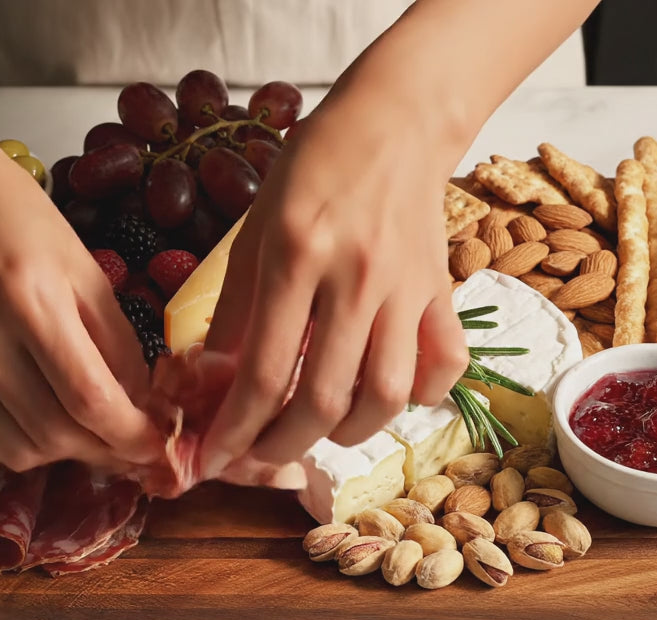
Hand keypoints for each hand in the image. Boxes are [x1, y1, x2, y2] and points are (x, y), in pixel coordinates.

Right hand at [0, 142, 162, 471]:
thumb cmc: (11, 215)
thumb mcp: (81, 263)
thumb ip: (115, 337)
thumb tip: (143, 403)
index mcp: (29, 296)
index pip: (89, 397)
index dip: (131, 435)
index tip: (158, 445)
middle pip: (53, 433)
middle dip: (103, 449)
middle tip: (127, 442)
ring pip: (12, 449)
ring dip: (60, 454)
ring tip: (83, 432)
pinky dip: (10, 448)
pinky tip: (32, 425)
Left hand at [198, 104, 469, 475]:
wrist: (394, 121)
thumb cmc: (314, 168)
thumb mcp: (256, 227)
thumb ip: (236, 306)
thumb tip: (213, 378)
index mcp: (299, 258)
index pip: (265, 372)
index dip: (235, 430)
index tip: (214, 459)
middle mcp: (357, 280)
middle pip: (324, 401)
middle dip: (282, 446)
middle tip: (259, 454)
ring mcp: (407, 290)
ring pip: (386, 397)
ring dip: (346, 432)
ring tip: (318, 427)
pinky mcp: (441, 293)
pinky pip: (443, 367)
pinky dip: (418, 396)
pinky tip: (384, 392)